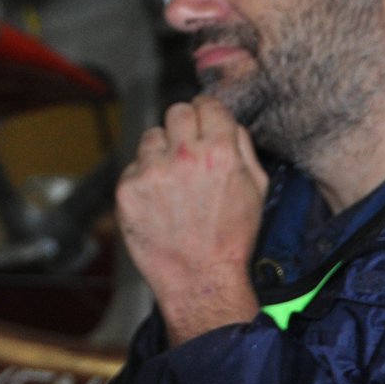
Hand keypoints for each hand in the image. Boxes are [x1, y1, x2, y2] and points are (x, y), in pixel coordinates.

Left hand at [117, 96, 270, 344]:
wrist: (200, 279)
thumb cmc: (231, 237)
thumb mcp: (256, 188)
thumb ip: (242, 146)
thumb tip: (226, 120)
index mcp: (220, 152)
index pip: (206, 104)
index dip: (207, 112)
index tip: (204, 120)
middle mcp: (184, 156)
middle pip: (176, 112)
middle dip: (184, 126)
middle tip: (187, 149)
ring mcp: (152, 172)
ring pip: (152, 136)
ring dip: (161, 151)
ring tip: (173, 181)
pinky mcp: (128, 188)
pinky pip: (134, 165)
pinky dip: (144, 178)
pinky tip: (159, 201)